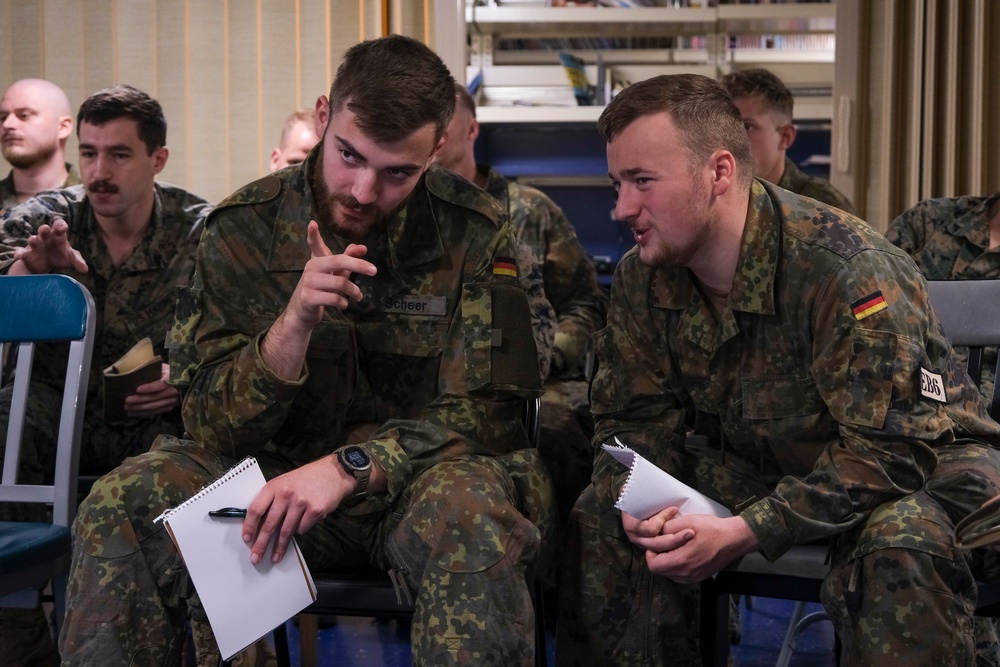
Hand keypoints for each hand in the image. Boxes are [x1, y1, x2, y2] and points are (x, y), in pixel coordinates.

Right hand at [10, 219, 88, 274]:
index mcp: (58, 236)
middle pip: (44, 230)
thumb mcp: (71, 259)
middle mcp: (46, 238)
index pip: (59, 226)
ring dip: (33, 239)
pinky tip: (19, 256)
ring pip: (32, 239)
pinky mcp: (27, 254)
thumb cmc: (61, 257)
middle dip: (44, 229)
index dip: (60, 225)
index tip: (63, 227)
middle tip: (45, 229)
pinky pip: (21, 252)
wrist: (47, 265)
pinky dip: (19, 253)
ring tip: (33, 240)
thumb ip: (78, 262)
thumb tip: (85, 269)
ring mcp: (35, 245)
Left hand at [124, 363, 179, 417]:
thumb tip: (131, 372)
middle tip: (127, 400)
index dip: (150, 387)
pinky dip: (143, 413)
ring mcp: (172, 400)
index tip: (137, 389)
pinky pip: (155, 412)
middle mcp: (174, 390)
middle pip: (156, 397)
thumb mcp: (158, 367)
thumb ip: (149, 370)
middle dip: (140, 400)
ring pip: (155, 406)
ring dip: (139, 408)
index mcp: (171, 377)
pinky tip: (132, 413)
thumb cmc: (162, 371)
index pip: (161, 384)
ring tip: (127, 408)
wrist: (174, 378)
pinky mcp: (169, 407)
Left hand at [241, 454, 353, 564]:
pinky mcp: (315, 510)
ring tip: (276, 557)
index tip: (247, 538)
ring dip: (280, 547)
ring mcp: (301, 502)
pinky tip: (303, 525)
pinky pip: (302, 529)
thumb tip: (260, 522)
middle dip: (261, 544)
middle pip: (269, 524)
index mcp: (274, 486)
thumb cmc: (307, 478)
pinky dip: (300, 531)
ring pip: (286, 531)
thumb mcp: (285, 482)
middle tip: (256, 557)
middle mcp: (286, 494)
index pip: (256, 509)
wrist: (333, 472)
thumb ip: (273, 498)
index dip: (249, 526)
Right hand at [284, 220, 375, 330]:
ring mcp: (308, 283)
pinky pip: (334, 299)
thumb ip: (348, 259)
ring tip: (358, 296)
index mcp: (317, 260)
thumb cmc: (323, 288)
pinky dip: (344, 303)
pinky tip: (344, 304)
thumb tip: (363, 247)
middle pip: (339, 262)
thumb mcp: (335, 272)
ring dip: (354, 291)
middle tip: (374, 271)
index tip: (313, 223)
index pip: (315, 245)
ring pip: (340, 283)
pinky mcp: (308, 298)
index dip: (313, 234)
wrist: (303, 311)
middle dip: (359, 265)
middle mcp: (311, 268)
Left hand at [622, 509, 758, 582]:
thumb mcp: (687, 522)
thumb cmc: (712, 529)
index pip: (653, 565)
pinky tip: (683, 553)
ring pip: (669, 574)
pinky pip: (680, 575)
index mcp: (681, 561)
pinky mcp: (699, 577)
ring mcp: (693, 577)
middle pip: (660, 571)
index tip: (656, 542)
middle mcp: (686, 574)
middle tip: (664, 543)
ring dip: (667, 562)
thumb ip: (668, 528)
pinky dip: (676, 566)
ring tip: (674, 547)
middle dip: (658, 557)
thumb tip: (658, 533)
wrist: (735, 539)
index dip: (650, 553)